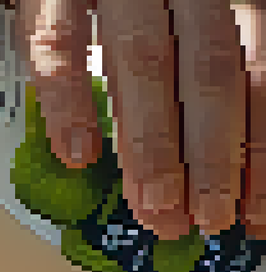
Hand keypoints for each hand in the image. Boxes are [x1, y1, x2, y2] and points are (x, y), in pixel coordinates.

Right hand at [16, 0, 248, 238]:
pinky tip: (77, 149)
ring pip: (144, 65)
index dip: (258, 149)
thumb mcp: (188, 15)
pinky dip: (67, 99)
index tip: (256, 208)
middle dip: (212, 156)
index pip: (257, 73)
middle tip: (208, 217)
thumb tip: (229, 154)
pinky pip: (60, 43)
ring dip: (150, 144)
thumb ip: (206, 71)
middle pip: (208, 74)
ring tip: (153, 203)